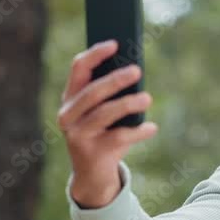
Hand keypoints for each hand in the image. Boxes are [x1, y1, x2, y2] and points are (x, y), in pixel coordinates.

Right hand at [58, 40, 157, 207]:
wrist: (92, 175)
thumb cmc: (103, 134)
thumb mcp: (103, 113)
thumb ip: (112, 95)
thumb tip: (135, 72)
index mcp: (70, 98)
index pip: (78, 68)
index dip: (96, 54)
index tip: (115, 44)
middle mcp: (68, 115)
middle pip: (92, 91)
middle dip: (115, 79)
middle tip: (137, 71)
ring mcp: (77, 135)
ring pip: (104, 113)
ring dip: (129, 104)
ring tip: (148, 98)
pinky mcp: (92, 153)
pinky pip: (118, 137)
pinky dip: (138, 131)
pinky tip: (152, 128)